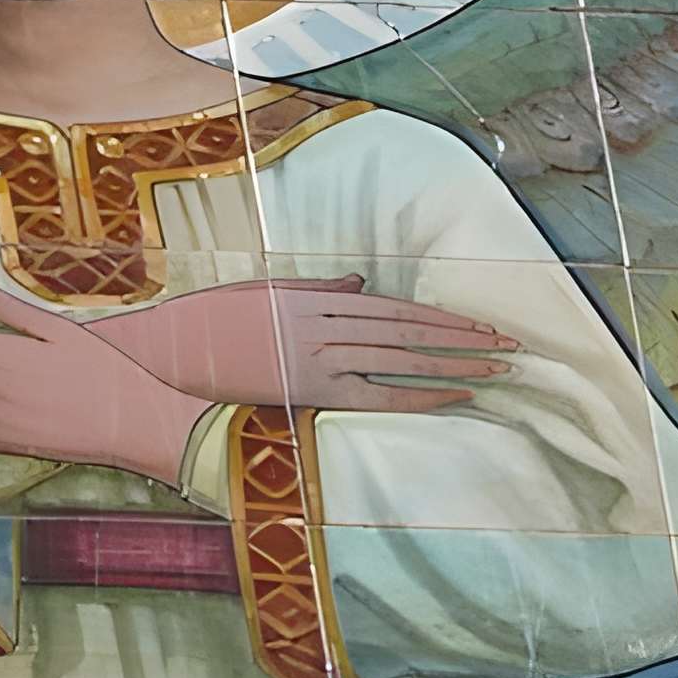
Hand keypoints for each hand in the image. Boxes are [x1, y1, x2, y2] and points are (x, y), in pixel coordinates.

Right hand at [91, 274, 511, 412]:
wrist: (168, 353)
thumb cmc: (212, 321)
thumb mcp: (267, 293)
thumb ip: (318, 290)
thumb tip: (361, 283)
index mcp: (317, 299)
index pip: (395, 307)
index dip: (442, 316)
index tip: (480, 324)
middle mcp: (325, 325)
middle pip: (408, 330)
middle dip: (462, 338)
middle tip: (508, 346)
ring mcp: (318, 358)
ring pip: (401, 358)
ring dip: (453, 363)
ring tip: (494, 369)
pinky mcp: (309, 391)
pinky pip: (375, 394)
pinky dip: (417, 393)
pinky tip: (451, 395)